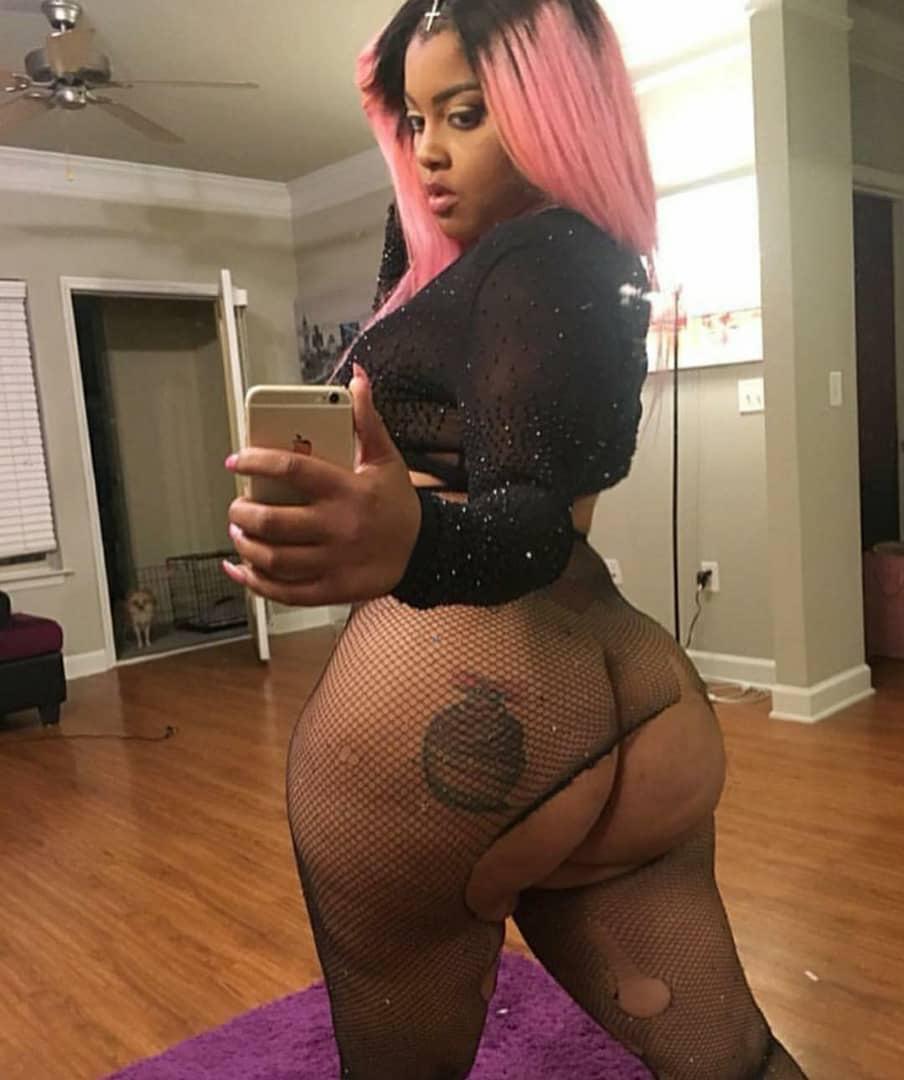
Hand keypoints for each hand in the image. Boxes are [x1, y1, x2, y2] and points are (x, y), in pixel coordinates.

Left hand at [224, 364, 420, 606]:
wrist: (424, 551)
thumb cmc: (397, 502)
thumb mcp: (386, 458)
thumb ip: (366, 419)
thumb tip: (356, 379)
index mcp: (346, 489)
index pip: (291, 469)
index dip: (256, 462)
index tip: (236, 461)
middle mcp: (337, 526)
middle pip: (273, 521)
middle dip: (242, 513)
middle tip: (236, 506)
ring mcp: (334, 561)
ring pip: (274, 558)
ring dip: (246, 546)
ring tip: (239, 533)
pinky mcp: (332, 588)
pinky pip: (286, 591)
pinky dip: (256, 583)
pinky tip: (242, 570)